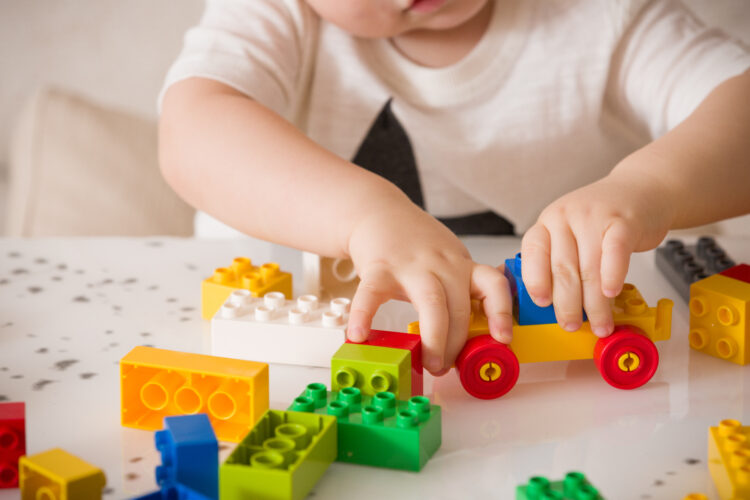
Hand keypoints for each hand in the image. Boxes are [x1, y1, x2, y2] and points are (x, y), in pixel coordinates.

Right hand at [346, 202, 512, 374]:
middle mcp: (442, 264)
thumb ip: (460, 290)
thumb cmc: (415, 243)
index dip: (501, 312)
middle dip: (457, 343)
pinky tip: (359, 335)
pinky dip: (364, 316)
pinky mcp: (378, 266)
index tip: (503, 338)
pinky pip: (372, 294)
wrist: (378, 212)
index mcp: (461, 266)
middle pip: (459, 306)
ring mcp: (410, 265)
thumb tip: (471, 338)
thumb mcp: (448, 260)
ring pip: (431, 303)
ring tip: (429, 364)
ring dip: (433, 338)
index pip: (493, 285)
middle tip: (446, 368)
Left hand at [520, 166, 673, 336]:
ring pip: (590, 268)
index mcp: (548, 223)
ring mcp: (594, 217)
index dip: (535, 280)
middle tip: (570, 325)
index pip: (533, 252)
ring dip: (595, 303)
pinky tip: (611, 294)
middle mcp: (566, 217)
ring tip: (600, 324)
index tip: (541, 304)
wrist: (642, 189)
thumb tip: (553, 306)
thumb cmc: (603, 220)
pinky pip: (615, 252)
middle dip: (566, 303)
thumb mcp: (572, 233)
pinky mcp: (623, 221)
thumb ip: (560, 261)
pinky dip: (612, 276)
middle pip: (563, 268)